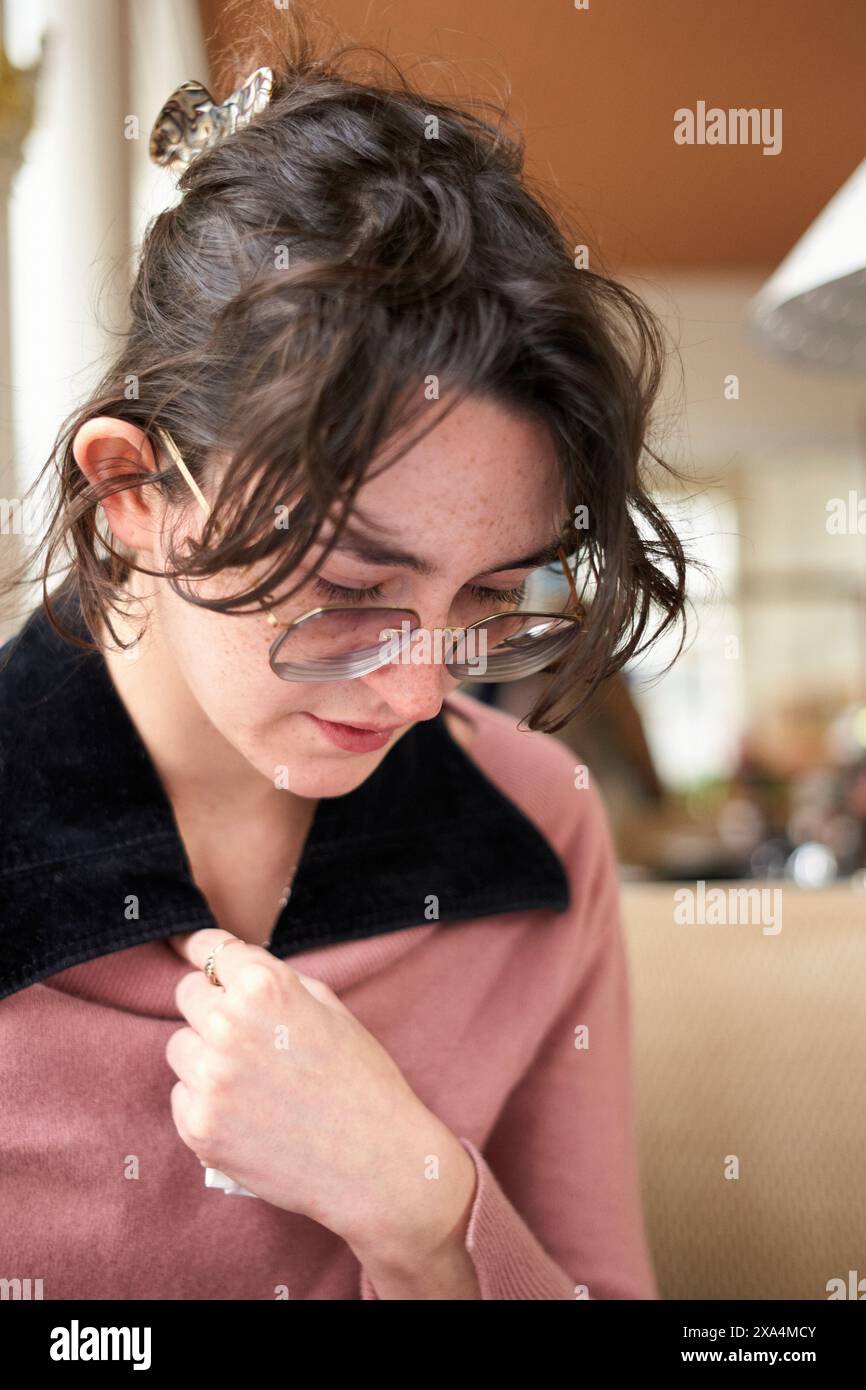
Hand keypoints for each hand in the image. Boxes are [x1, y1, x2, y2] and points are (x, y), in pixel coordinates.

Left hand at [164, 928, 473, 1259]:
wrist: (375, 1162)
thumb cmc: (362, 1080)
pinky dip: (205, 1101)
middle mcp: (229, 1026)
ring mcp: (209, 1079)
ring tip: (251, 1078)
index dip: (205, 950)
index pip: (211, 949)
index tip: (194, 951)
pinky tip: (247, 1113)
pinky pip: (182, 1096)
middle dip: (211, 1004)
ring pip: (180, 1046)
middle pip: (187, 994)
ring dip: (204, 1054)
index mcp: (264, 987)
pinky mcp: (198, 1127)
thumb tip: (232, 968)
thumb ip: (277, 981)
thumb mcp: (330, 1007)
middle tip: (244, 1031)